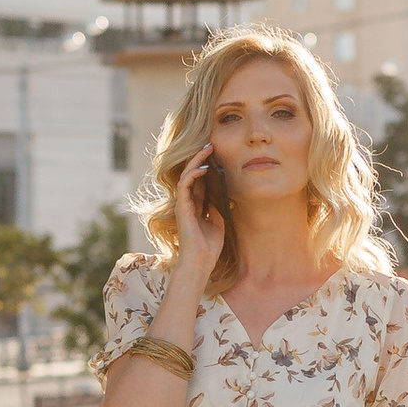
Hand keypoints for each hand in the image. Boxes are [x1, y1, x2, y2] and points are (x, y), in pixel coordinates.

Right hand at [172, 144, 225, 284]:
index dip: (207, 167)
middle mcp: (187, 202)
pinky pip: (185, 184)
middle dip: (201, 158)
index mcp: (196, 206)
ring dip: (196, 161)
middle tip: (211, 145)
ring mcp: (183, 203)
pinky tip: (203, 167)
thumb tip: (226, 193)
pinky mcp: (181, 206)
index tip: (217, 154)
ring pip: (186, 175)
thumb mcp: (218, 222)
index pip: (199, 181)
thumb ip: (218, 207)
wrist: (200, 261)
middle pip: (192, 174)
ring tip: (208, 149)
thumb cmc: (209, 246)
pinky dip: (193, 174)